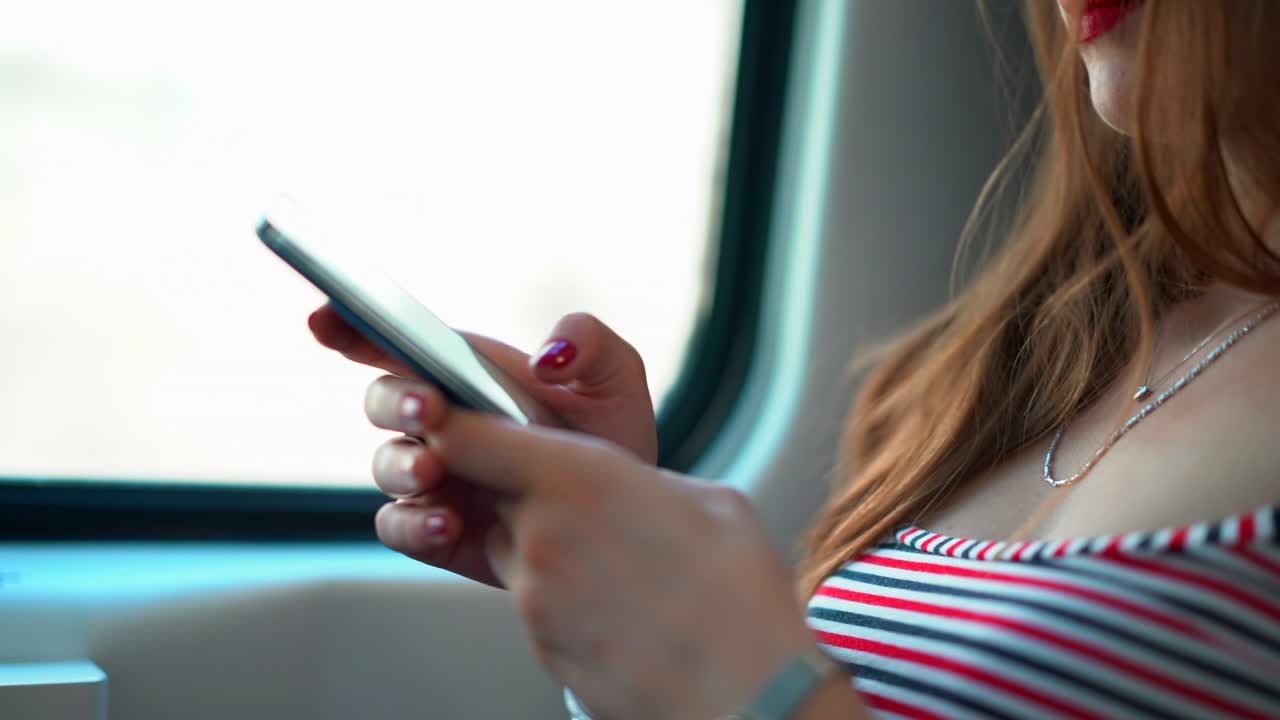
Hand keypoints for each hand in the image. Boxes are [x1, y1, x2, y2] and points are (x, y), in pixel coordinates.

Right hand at [309, 304, 656, 586]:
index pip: (397, 342)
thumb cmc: (610, 438)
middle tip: (429, 409)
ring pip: (386, 465)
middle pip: (384, 399)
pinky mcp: (435, 531)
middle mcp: (438, 421)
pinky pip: (399, 526)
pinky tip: (447, 522)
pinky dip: (413, 524)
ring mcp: (433, 477)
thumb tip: (545, 357)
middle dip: (397, 400)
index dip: (351, 325)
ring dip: (403, 465)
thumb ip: (591, 344)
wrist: (622, 519)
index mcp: (464, 373)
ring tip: (436, 470)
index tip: (326, 316)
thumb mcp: (616, 380)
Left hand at [366, 391, 824, 719]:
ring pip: (515, 555)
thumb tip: (630, 490)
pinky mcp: (542, 650)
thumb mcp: (709, 500)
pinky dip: (566, 599)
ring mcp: (534, 601)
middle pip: (496, 499)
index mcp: (576, 481)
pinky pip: (537, 607)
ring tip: (622, 566)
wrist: (751, 698)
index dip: (458, 424)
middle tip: (594, 507)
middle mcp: (538, 537)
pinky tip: (624, 608)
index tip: (457, 419)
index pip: (470, 437)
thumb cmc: (741, 595)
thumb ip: (643, 482)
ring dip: (549, 549)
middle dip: (530, 494)